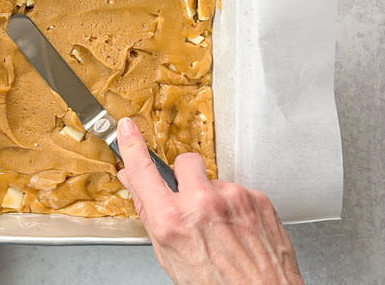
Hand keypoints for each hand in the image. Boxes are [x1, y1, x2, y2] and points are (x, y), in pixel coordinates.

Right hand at [115, 118, 302, 284]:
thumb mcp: (168, 255)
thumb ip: (150, 214)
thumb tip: (134, 183)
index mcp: (172, 220)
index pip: (144, 171)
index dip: (132, 145)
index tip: (127, 128)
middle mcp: (202, 203)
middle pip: (184, 162)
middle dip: (184, 176)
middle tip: (189, 200)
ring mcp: (233, 197)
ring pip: (214, 179)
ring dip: (212, 196)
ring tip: (220, 227)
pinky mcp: (257, 198)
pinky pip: (238, 191)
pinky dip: (235, 206)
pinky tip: (237, 229)